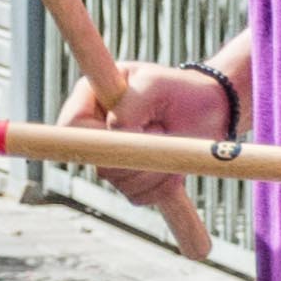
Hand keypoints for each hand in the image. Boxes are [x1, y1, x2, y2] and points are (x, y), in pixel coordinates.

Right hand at [61, 58, 243, 214]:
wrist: (210, 109)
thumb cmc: (182, 89)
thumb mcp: (157, 83)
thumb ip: (131, 102)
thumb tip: (115, 131)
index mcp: (91, 98)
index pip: (71, 125)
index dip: (94, 137)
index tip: (130, 134)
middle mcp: (94, 130)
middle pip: (97, 161)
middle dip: (136, 155)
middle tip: (162, 130)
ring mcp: (111, 157)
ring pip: (120, 182)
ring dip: (155, 169)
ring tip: (173, 143)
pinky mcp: (130, 179)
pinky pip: (137, 196)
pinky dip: (161, 186)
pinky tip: (174, 165)